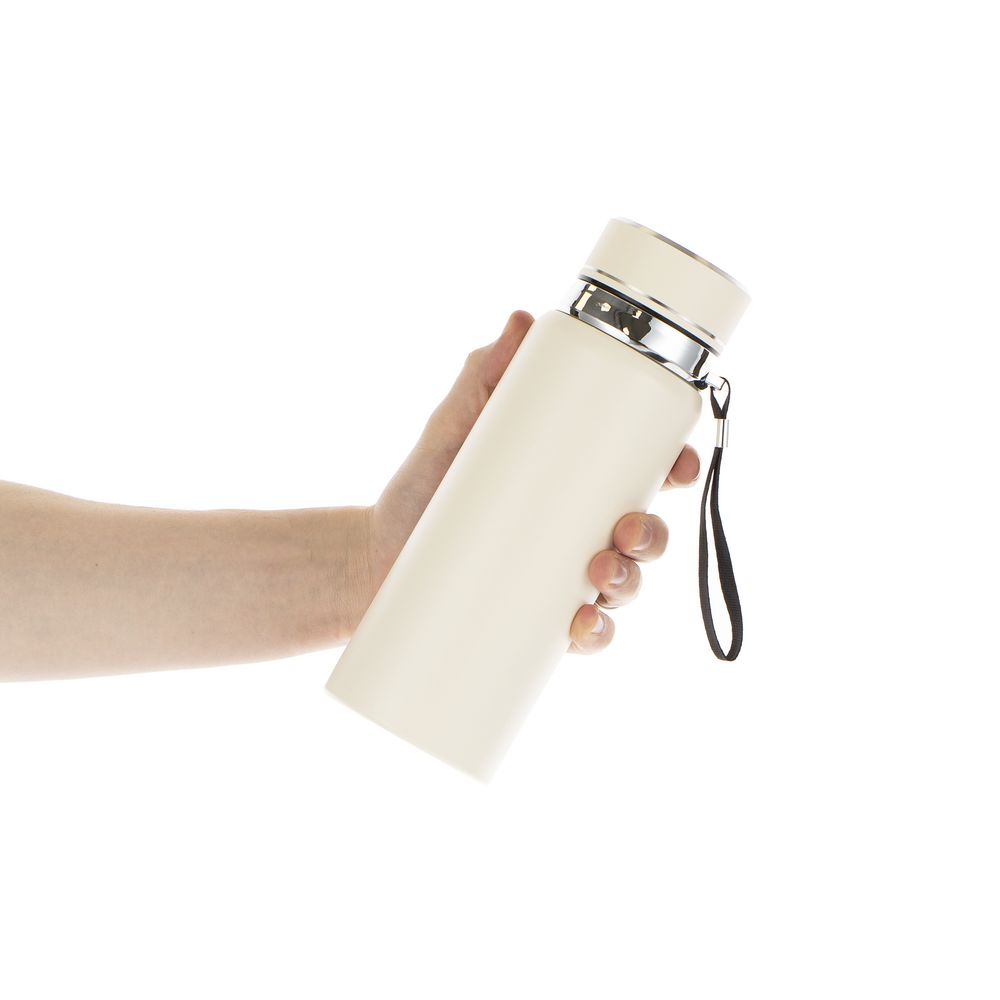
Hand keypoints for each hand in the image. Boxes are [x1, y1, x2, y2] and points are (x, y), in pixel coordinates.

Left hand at [352, 311, 699, 651]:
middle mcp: (581, 532)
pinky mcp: (539, 622)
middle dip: (655, 534)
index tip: (679, 463)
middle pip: (648, 535)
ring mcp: (564, 580)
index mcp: (576, 483)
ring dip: (631, 583)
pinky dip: (595, 635)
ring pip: (627, 586)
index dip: (675, 469)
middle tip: (626, 528)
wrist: (375, 553)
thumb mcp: (456, 425)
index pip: (642, 475)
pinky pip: (587, 635)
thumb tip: (519, 320)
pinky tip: (582, 628)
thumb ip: (485, 375)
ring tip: (599, 574)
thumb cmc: (425, 486)